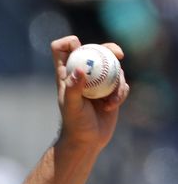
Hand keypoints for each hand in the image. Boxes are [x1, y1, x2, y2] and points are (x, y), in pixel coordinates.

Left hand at [52, 36, 129, 151]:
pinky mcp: (111, 90)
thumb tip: (80, 69)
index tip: (80, 46)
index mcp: (66, 74)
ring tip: (110, 101)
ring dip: (117, 80)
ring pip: (113, 66)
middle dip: (108, 48)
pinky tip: (112, 106)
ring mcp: (98, 82)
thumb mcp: (72, 106)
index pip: (62, 49)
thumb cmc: (75, 124)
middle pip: (95, 50)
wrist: (87, 141)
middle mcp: (82, 75)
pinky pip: (122, 83)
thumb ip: (74, 89)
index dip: (69, 42)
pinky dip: (120, 92)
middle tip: (118, 54)